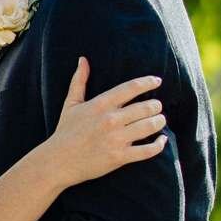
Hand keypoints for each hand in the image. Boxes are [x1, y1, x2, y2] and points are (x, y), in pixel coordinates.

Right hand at [47, 58, 167, 184]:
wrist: (58, 161)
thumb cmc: (65, 131)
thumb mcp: (71, 104)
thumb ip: (79, 81)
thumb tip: (82, 59)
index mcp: (100, 104)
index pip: (131, 88)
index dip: (148, 82)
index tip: (157, 81)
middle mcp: (110, 120)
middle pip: (145, 107)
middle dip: (156, 106)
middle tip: (157, 106)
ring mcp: (116, 139)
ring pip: (150, 126)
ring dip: (159, 121)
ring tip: (160, 120)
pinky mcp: (119, 157)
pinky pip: (147, 150)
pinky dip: (159, 144)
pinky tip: (162, 139)